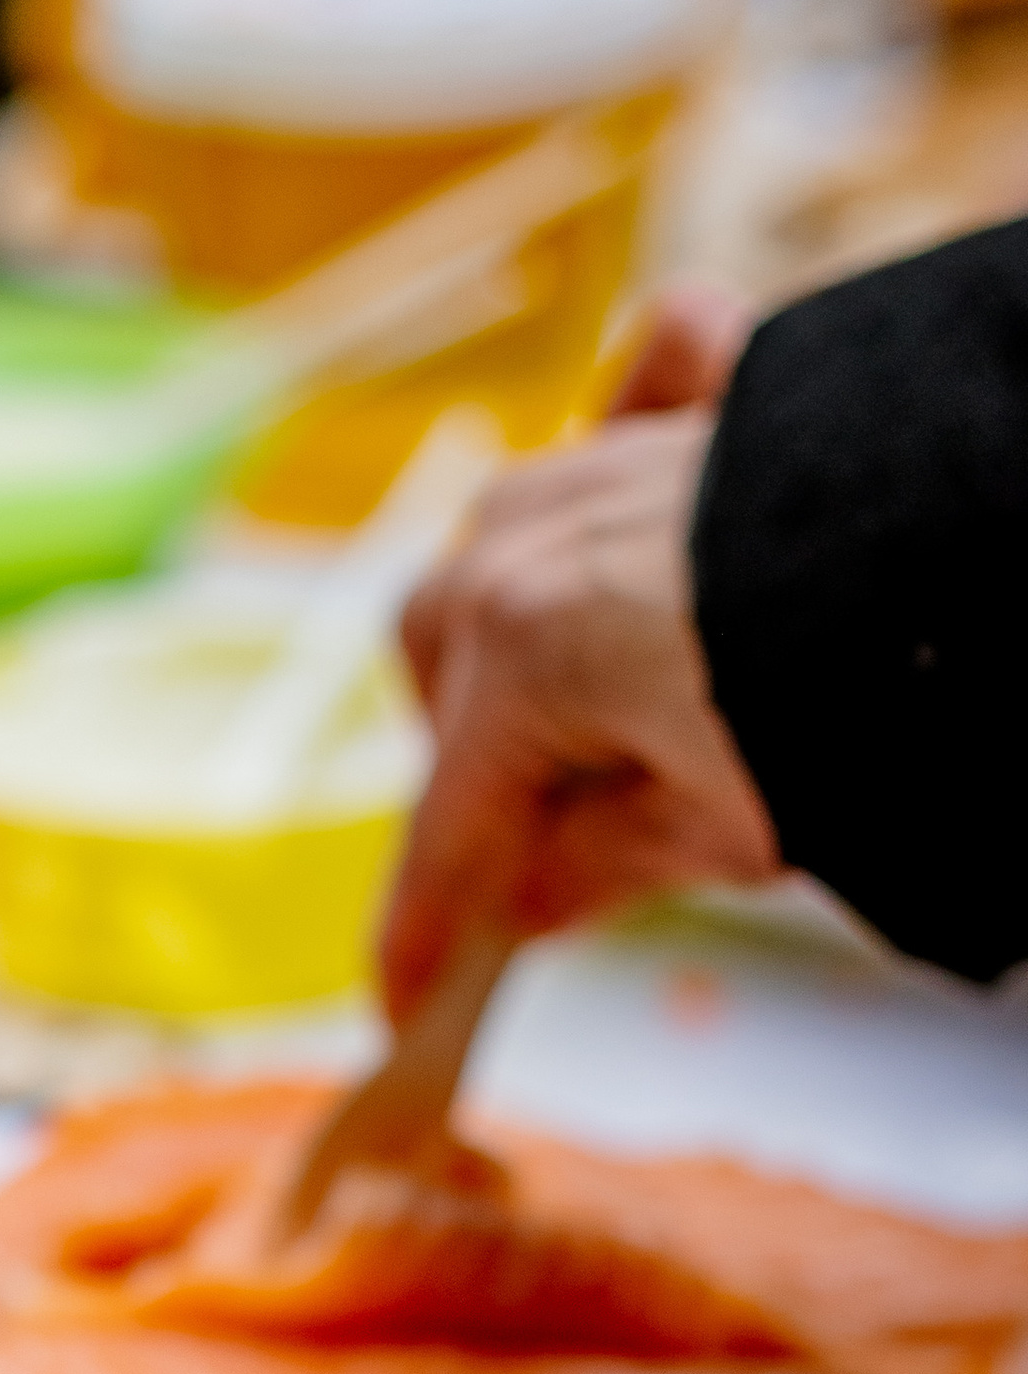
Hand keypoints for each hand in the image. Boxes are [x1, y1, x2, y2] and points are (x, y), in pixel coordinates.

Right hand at [378, 285, 780, 1021]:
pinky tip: (656, 474)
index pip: (447, 823)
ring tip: (597, 694)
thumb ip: (596, 869)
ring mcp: (618, 453)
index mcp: (522, 654)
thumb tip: (529, 899)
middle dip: (475, 751)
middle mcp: (536, 541)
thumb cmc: (848, 706)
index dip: (423, 930)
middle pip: (447, 659)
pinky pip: (647, 373)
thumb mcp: (716, 837)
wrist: (984, 547)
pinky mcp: (723, 384)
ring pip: (511, 531)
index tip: (404, 1000)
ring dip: (529, 615)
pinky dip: (639, 415)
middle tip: (541, 828)